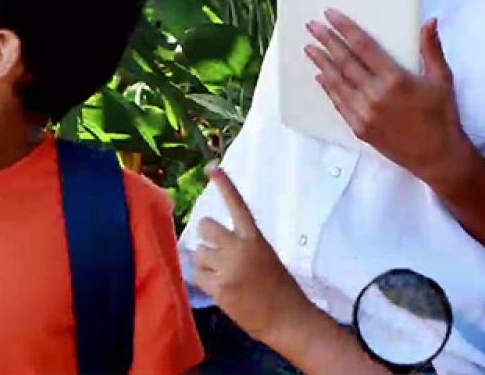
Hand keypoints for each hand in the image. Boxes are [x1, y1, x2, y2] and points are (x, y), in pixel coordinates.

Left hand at [191, 167, 313, 345]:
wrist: (286, 317)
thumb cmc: (279, 287)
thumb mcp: (266, 256)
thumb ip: (243, 246)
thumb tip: (216, 244)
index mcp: (255, 238)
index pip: (238, 206)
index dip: (224, 185)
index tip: (212, 167)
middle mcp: (240, 249)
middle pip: (206, 227)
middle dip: (207, 237)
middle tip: (216, 250)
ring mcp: (228, 269)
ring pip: (199, 255)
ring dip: (206, 263)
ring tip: (225, 276)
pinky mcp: (219, 288)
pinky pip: (198, 276)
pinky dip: (205, 281)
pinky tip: (221, 288)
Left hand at [306, 12, 470, 186]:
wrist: (438, 157)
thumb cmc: (442, 116)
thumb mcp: (442, 79)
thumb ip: (431, 49)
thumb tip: (429, 21)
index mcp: (395, 79)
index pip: (363, 46)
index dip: (345, 29)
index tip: (330, 15)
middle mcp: (375, 95)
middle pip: (345, 62)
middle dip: (327, 42)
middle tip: (312, 27)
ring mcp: (365, 113)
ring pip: (337, 83)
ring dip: (322, 64)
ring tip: (309, 48)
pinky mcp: (360, 129)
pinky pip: (340, 104)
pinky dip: (329, 89)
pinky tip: (321, 77)